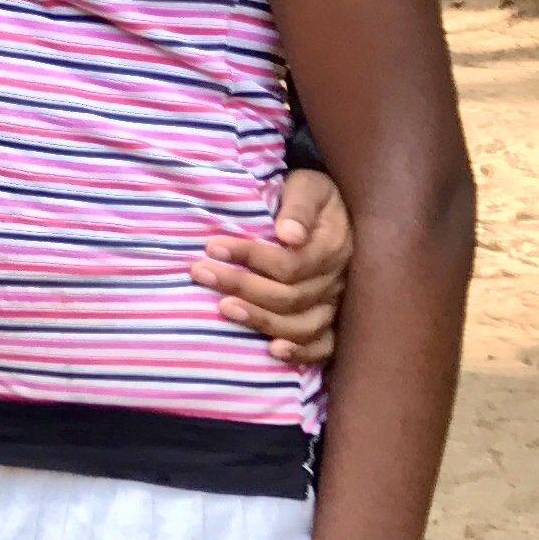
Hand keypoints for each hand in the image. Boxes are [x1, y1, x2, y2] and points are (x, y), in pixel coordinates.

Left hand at [197, 166, 349, 368]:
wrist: (335, 210)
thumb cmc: (312, 196)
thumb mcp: (309, 187)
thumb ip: (299, 207)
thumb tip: (288, 234)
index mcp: (332, 246)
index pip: (289, 263)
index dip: (250, 257)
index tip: (212, 246)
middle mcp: (336, 279)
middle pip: (289, 296)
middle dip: (242, 285)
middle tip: (202, 273)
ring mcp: (335, 303)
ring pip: (302, 324)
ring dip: (261, 320)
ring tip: (224, 309)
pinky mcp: (332, 320)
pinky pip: (323, 345)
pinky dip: (301, 352)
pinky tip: (273, 352)